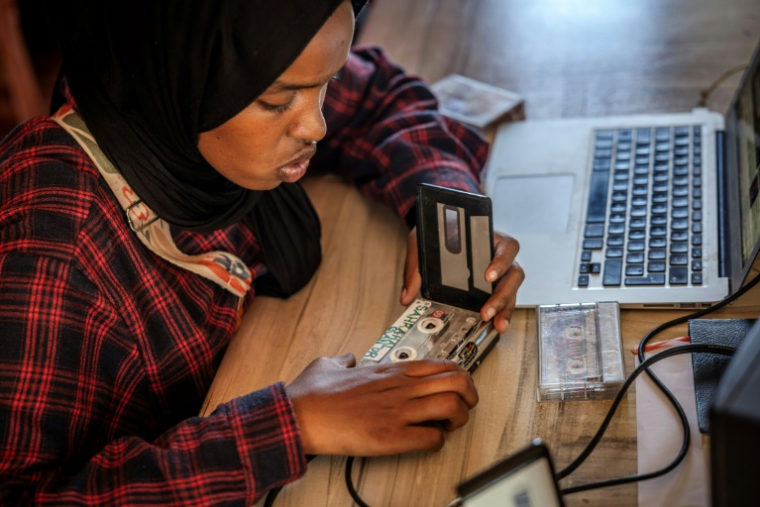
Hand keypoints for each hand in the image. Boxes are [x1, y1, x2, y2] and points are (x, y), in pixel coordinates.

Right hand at [286, 354, 477, 455]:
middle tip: (462, 408)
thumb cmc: (312, 394)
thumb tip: (347, 359)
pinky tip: (426, 441)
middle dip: (469, 397)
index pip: (443, 364)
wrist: (298, 415)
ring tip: (448, 426)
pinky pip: (433, 439)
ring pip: (454, 407)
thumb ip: (344, 359)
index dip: (458, 377)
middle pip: (459, 382)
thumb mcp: (329, 364)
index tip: (456, 388)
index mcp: (391, 369)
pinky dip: (438, 442)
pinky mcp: (392, 436)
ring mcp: (398, 411)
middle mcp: (401, 386)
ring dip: (458, 420)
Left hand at [401, 227, 523, 333]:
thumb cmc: (438, 233)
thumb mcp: (424, 242)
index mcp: (489, 238)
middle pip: (514, 274)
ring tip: (496, 324)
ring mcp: (499, 272)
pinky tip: (496, 325)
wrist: (436, 232)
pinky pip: (505, 300)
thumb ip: (416, 267)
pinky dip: (501, 313)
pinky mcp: (494, 286)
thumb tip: (407, 296)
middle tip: (486, 310)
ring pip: (512, 290)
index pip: (507, 246)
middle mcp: (499, 255)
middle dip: (502, 295)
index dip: (502, 261)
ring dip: (505, 308)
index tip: (488, 275)